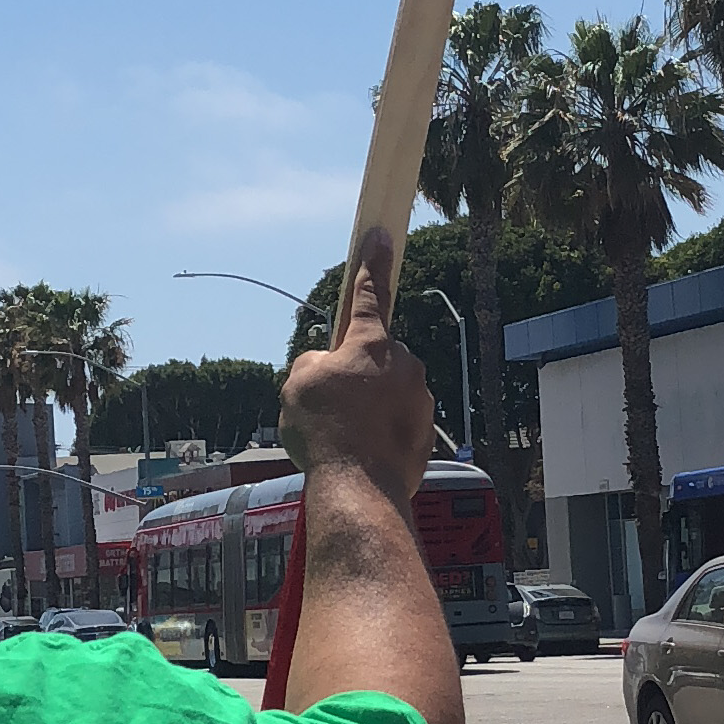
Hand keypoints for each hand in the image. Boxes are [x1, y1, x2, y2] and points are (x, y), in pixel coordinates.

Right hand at [279, 231, 434, 511]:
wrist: (360, 489)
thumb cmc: (326, 431)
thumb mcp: (297, 383)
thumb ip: (313, 360)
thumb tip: (327, 363)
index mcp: (372, 343)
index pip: (372, 292)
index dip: (372, 261)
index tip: (381, 234)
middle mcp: (404, 363)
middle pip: (374, 355)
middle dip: (355, 371)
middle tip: (330, 402)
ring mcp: (420, 398)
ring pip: (386, 391)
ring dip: (368, 405)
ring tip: (343, 436)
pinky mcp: (425, 431)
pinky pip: (397, 422)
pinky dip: (380, 432)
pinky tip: (360, 453)